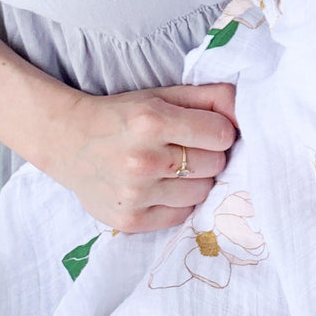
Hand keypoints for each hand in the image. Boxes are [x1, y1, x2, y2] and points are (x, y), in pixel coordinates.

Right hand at [38, 83, 237, 232]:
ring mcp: (135, 194)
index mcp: (151, 121)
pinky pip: (182, 216)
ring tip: (171, 168)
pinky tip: (159, 187)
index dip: (218, 131)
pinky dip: (178, 202)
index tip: (204, 129)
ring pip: (202, 193)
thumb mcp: (163, 95)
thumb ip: (210, 98)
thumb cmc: (124, 115)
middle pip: (216, 165)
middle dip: (208, 155)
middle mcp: (142, 160)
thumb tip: (247, 109)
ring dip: (195, 181)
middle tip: (185, 148)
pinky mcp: (129, 220)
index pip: (222, 134)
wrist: (67, 141)